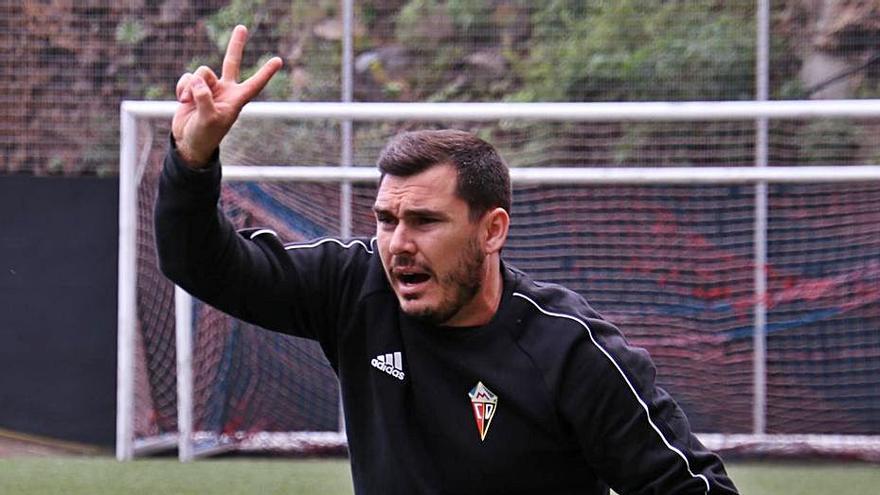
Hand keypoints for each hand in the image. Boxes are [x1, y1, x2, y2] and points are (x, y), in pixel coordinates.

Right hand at [172, 25, 282, 166]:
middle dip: (236, 45)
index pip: (254, 83)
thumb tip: (198, 80)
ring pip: (201, 72)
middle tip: (242, 27)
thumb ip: (204, 98)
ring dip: (192, 86)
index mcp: (236, 100)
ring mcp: (209, 88)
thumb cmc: (205, 135)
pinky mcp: (193, 88)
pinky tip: (182, 101)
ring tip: (190, 102)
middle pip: (231, 62)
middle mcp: (225, 90)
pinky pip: (187, 77)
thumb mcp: (208, 119)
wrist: (188, 142)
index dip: (265, 72)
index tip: (279, 60)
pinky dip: (182, 87)